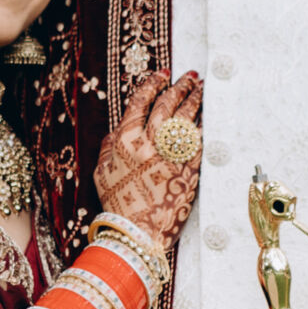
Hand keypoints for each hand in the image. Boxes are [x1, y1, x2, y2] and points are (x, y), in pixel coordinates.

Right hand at [94, 70, 202, 248]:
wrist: (138, 233)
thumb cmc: (118, 205)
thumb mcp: (101, 173)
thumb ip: (108, 147)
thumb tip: (117, 130)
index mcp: (125, 141)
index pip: (140, 102)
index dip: (152, 84)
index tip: (162, 75)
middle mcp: (148, 143)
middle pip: (167, 105)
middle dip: (179, 87)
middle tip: (189, 77)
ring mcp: (171, 155)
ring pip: (185, 118)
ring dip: (194, 99)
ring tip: (200, 89)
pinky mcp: (189, 168)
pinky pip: (198, 140)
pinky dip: (202, 126)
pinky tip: (206, 118)